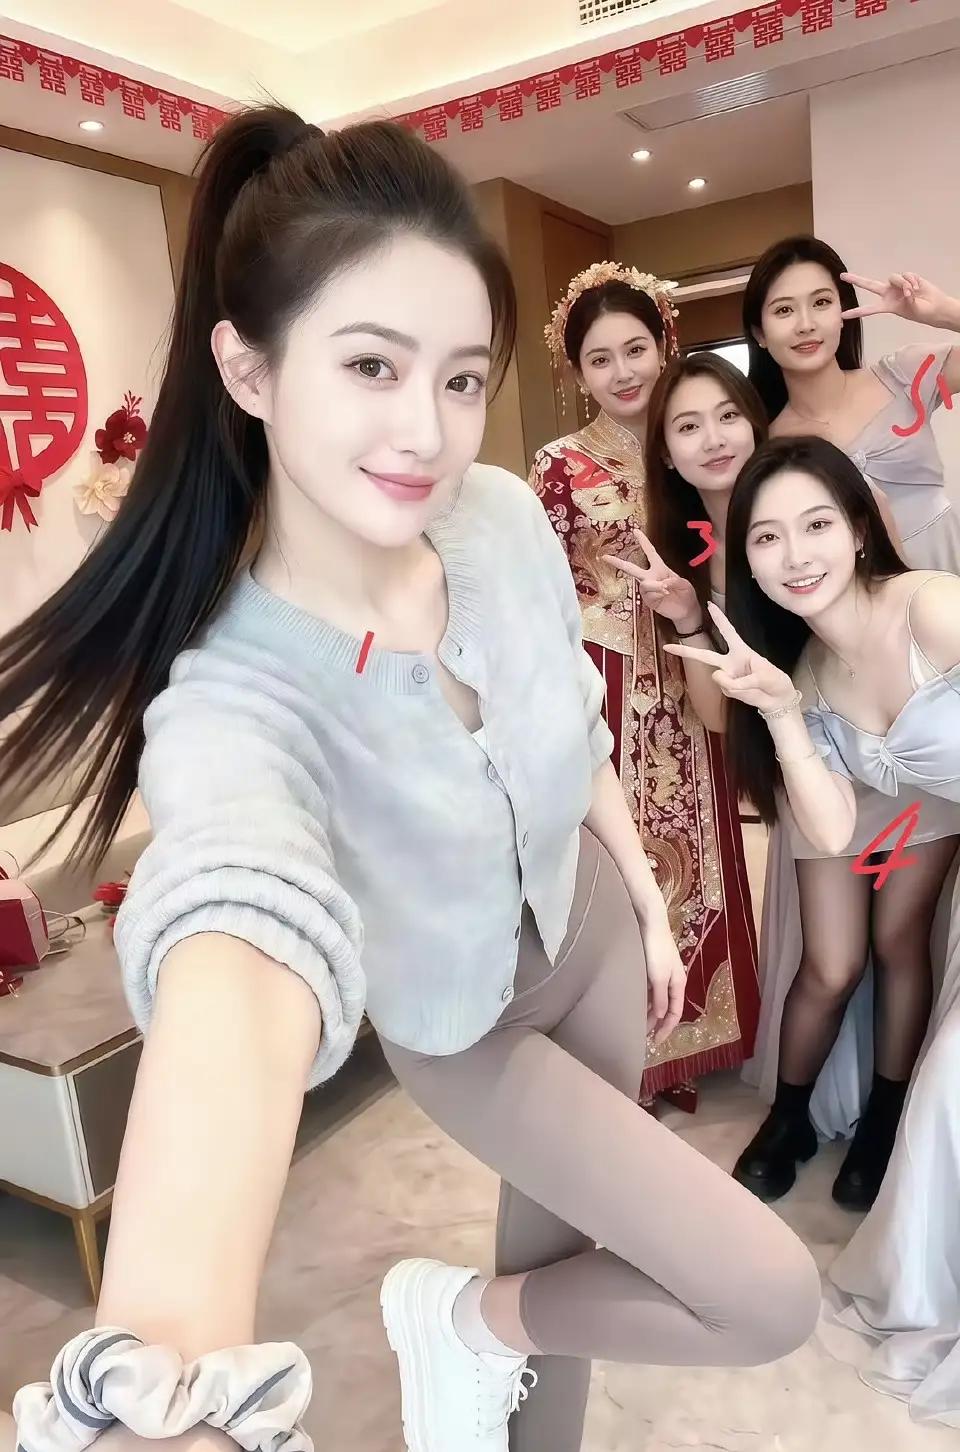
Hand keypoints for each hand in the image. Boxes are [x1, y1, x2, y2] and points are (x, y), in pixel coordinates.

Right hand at [602, 528, 699, 627]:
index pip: (650, 552)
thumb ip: (675, 581)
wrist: (686, 611)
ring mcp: (648, 589)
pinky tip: (665, 595)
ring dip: (654, 585)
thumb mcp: (684, 584)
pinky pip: (648, 594)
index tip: (635, 531)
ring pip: (644, 584)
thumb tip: (663, 582)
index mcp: (660, 568)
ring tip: (666, 589)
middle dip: (618, 563)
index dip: (643, 542)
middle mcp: (651, 577)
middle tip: (606, 557)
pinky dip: (657, 593)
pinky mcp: (649, 601)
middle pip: (632, 568)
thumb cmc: (686, 594)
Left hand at [641, 916, 686, 1047]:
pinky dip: (644, 999)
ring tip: (636, 1022)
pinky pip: (649, 989)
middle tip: (642, 1035)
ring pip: (657, 998)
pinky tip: (633, 1002)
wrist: (650, 923)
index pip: (675, 1012)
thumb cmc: (656, 950)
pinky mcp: (651, 966)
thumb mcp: (658, 977)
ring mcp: (661, 973)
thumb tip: (661, 1016)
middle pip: (666, 1007)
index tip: (655, 1042)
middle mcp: (672, 980)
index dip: (667, 1028)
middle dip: (657, 1022)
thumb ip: (660, 997)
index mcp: (678, 983)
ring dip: (649, 1011)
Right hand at [663, 601, 796, 712]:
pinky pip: (727, 690)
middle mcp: (730, 662)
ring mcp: (728, 676)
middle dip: (686, 651)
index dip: (719, 618)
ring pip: (720, 678)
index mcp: (741, 650)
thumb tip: (718, 678)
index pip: (728, 631)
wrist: (778, 700)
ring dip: (736, 684)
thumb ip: (741, 679)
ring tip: (752, 686)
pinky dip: (738, 692)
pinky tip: (748, 692)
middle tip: (667, 647)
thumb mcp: (764, 675)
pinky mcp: (728, 690)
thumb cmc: (775, 681)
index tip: (709, 604)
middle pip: (705, 656)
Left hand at [840, 270, 954, 328]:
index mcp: (887, 306)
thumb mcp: (911, 310)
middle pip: (870, 285)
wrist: (936, 306)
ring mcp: (897, 285)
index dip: (857, 312)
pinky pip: (906, 275)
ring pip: (893, 278)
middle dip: (857, 280)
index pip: (869, 309)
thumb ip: (906, 299)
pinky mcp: (908, 278)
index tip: (843, 315)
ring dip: (903, 284)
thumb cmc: (923, 312)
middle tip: (842, 276)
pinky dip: (911, 281)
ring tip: (912, 292)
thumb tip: (905, 288)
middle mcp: (889, 294)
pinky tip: (917, 287)